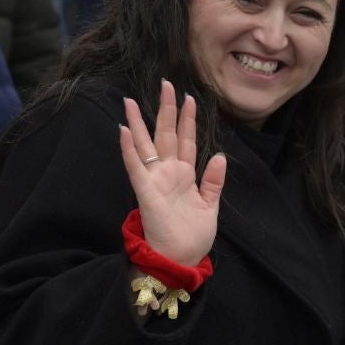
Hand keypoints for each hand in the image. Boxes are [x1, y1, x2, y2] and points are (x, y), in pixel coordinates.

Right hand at [120, 80, 226, 266]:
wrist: (181, 260)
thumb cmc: (193, 237)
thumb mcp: (210, 206)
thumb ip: (213, 181)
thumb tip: (219, 155)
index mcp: (185, 175)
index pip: (185, 140)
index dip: (187, 120)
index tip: (189, 98)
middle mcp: (168, 173)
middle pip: (165, 135)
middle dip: (166, 110)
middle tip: (166, 84)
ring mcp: (155, 180)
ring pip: (146, 145)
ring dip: (139, 123)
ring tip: (130, 101)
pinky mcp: (145, 191)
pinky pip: (135, 166)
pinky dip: (129, 149)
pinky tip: (124, 130)